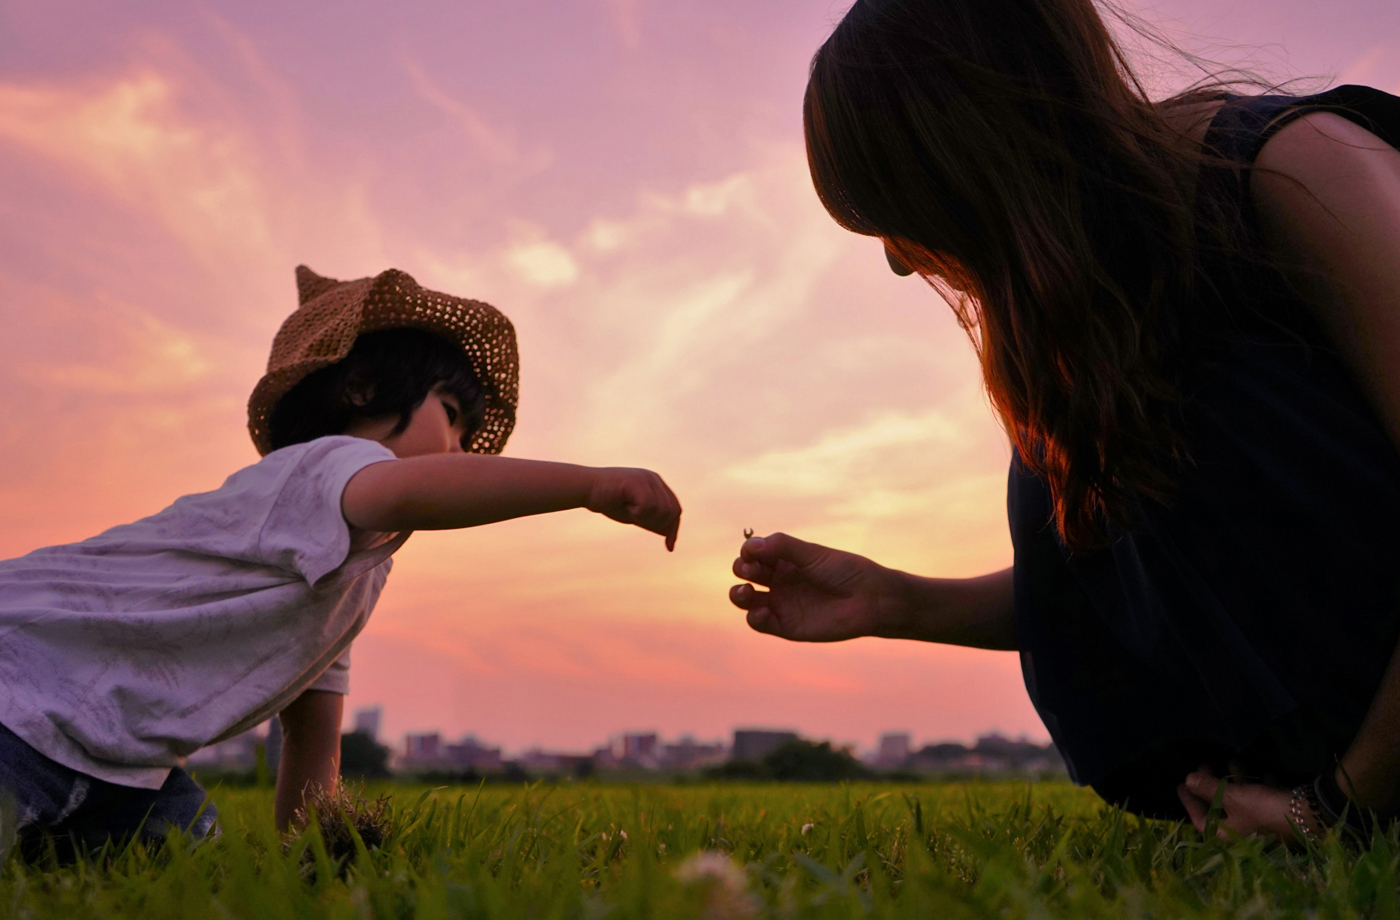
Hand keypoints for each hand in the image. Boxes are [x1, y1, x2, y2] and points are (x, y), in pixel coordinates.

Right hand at [585, 468, 681, 550]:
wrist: (585, 489)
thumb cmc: (608, 501)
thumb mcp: (634, 513)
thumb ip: (651, 519)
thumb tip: (669, 531)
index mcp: (656, 484)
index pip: (675, 508)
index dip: (674, 529)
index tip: (669, 547)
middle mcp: (655, 479)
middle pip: (673, 511)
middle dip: (658, 524)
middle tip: (635, 519)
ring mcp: (647, 479)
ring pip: (661, 510)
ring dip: (644, 518)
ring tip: (627, 510)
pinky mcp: (638, 482)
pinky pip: (648, 507)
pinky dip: (636, 513)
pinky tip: (624, 506)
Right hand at [729, 533, 902, 641]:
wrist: (870, 600)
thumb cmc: (845, 571)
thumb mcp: (812, 553)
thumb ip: (782, 547)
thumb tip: (750, 545)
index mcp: (785, 560)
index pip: (754, 553)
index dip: (748, 551)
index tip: (753, 551)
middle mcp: (780, 581)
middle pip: (746, 574)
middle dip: (741, 569)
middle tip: (750, 569)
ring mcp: (782, 604)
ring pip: (746, 600)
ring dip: (738, 594)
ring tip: (746, 591)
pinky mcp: (787, 627)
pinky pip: (760, 623)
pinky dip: (754, 617)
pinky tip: (761, 611)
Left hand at [1177, 768, 1316, 844]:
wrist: (1311, 815)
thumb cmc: (1264, 809)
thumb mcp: (1232, 797)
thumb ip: (1208, 788)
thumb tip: (1188, 780)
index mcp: (1228, 836)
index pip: (1201, 820)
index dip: (1189, 801)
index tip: (1181, 783)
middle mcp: (1244, 835)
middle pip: (1222, 809)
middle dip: (1213, 786)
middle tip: (1204, 764)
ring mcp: (1263, 827)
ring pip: (1244, 802)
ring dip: (1238, 781)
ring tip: (1234, 760)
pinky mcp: (1280, 818)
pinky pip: (1265, 800)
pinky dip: (1262, 787)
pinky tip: (1265, 773)